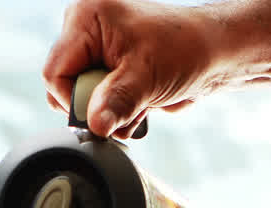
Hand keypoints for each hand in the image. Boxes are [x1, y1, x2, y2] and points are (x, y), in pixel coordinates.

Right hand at [43, 0, 221, 137]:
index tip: (102, 113)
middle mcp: (86, 31)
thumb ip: (116, 101)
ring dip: (112, 111)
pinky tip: (143, 103)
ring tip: (141, 102)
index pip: (55, 72)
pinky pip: (100, 100)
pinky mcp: (110, 68)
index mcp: (86, 18)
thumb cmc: (185, 49)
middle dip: (97, 106)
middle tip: (129, 106)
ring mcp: (97, 50)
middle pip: (67, 87)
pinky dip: (120, 110)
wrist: (215, 54)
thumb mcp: (146, 77)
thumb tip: (94, 125)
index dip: (74, 100)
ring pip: (85, 98)